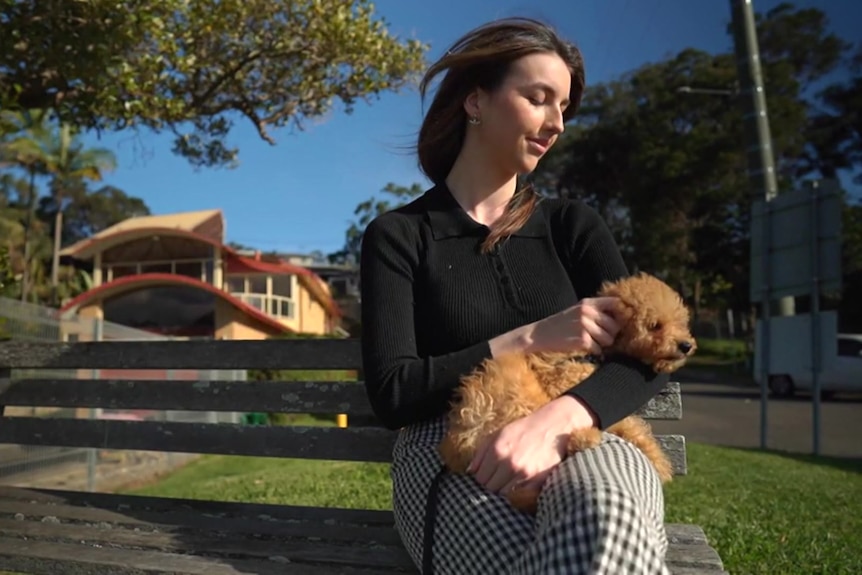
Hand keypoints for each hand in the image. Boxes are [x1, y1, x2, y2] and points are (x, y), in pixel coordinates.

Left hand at [468, 396, 595, 495]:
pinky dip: (517, 489)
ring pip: (504, 493)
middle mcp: (509, 464)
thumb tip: (470, 472)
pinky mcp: (537, 480)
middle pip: (490, 488)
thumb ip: (481, 453)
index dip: (480, 478)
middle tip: (496, 478)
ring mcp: (524, 474)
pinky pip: (520, 493)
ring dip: (503, 488)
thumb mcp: (497, 435)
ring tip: (507, 479)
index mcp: (496, 450)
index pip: (479, 478)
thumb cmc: (522, 430)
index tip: (485, 476)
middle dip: (490, 485)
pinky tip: (519, 480)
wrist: (552, 426)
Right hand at [529, 296, 620, 354]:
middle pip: (615, 326)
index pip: (616, 303)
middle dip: (610, 334)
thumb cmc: (560, 324)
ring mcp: (585, 326)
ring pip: (609, 339)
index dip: (622, 313)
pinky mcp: (582, 341)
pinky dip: (594, 351)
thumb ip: (596, 310)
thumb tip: (623, 317)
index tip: (621, 321)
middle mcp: (587, 312)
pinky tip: (583, 348)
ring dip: (602, 344)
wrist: (538, 335)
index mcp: (588, 303)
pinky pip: (599, 349)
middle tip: (599, 337)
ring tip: (590, 342)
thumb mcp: (577, 310)